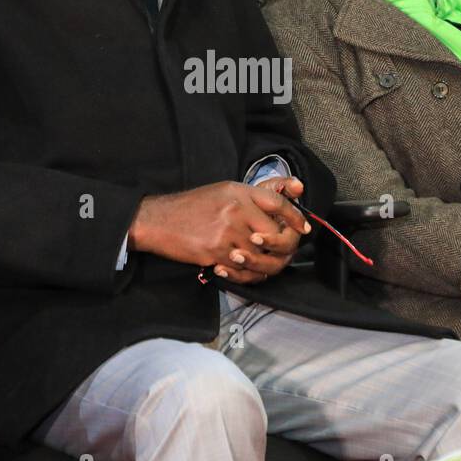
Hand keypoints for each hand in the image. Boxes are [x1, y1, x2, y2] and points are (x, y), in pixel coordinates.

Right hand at [128, 179, 311, 284]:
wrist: (158, 220)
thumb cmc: (192, 206)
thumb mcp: (226, 191)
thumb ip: (260, 192)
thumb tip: (297, 187)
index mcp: (240, 192)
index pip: (279, 203)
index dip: (295, 217)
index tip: (303, 228)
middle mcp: (237, 210)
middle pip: (275, 236)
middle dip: (282, 248)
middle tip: (280, 254)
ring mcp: (227, 233)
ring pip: (261, 257)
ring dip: (264, 265)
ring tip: (261, 265)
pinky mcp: (216, 252)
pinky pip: (242, 270)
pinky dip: (245, 274)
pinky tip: (240, 269)